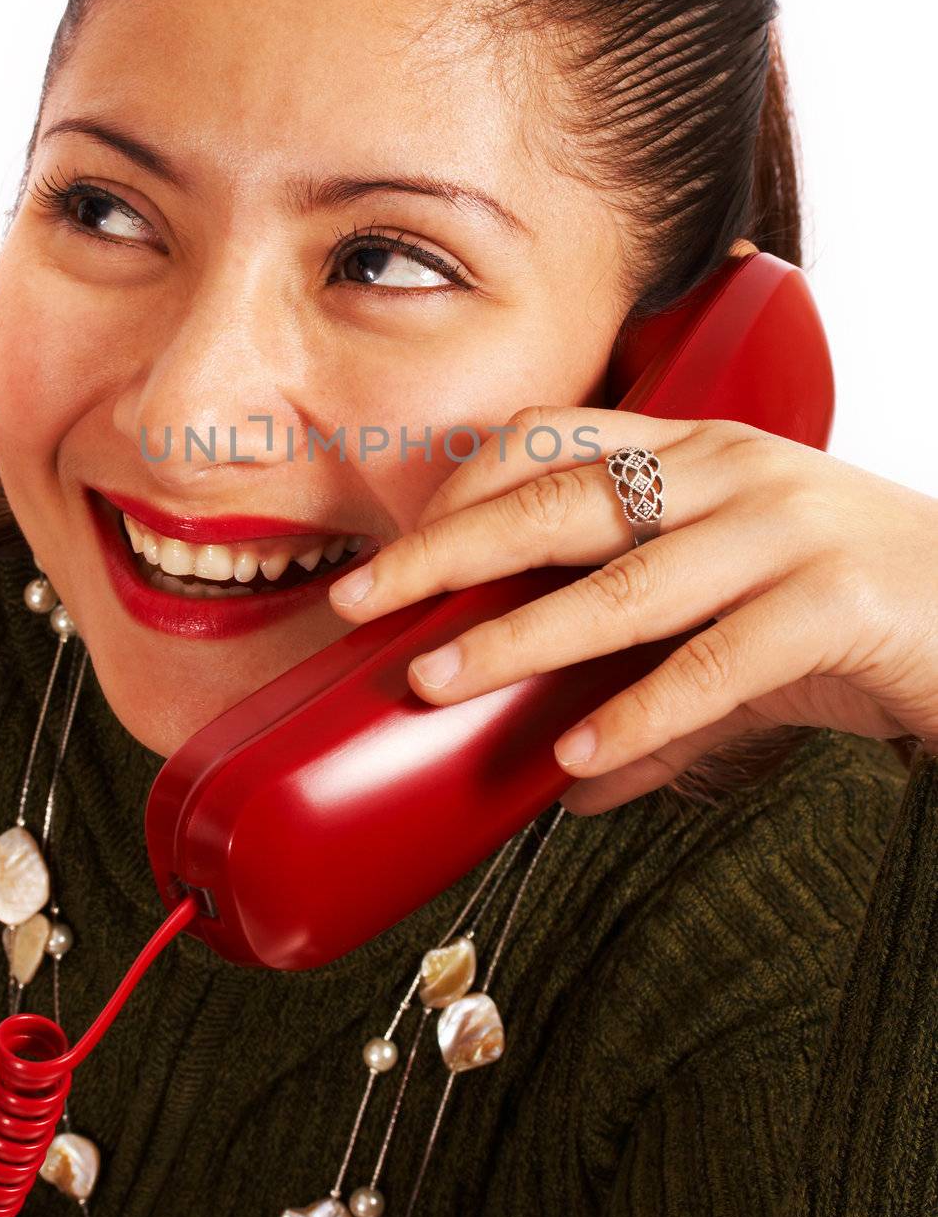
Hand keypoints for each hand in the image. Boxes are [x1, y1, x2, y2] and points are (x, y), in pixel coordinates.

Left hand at [328, 408, 937, 815]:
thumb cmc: (856, 610)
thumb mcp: (740, 617)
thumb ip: (652, 684)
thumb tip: (566, 777)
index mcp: (696, 450)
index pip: (551, 439)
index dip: (462, 488)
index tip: (395, 547)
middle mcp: (732, 471)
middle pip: (556, 502)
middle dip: (445, 553)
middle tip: (360, 600)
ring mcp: (785, 529)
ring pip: (621, 584)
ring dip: (515, 638)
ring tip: (437, 681)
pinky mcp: (835, 603)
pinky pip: (713, 664)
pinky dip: (638, 715)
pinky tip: (577, 758)